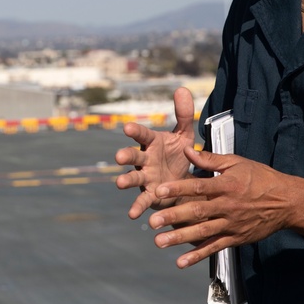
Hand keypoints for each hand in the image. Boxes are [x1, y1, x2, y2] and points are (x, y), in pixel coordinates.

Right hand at [115, 87, 197, 218]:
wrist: (184, 181)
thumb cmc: (179, 154)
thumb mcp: (184, 134)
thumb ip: (183, 114)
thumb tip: (182, 88)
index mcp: (152, 143)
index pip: (143, 135)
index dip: (135, 132)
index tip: (127, 128)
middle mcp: (145, 159)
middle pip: (133, 156)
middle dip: (125, 155)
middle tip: (118, 156)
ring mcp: (145, 177)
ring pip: (133, 178)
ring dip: (126, 180)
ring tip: (120, 184)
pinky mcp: (149, 194)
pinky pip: (141, 201)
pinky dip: (137, 207)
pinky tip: (133, 215)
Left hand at [146, 147, 302, 268]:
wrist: (287, 202)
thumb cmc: (261, 178)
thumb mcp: (238, 163)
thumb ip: (211, 160)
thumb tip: (187, 150)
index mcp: (227, 185)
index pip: (198, 187)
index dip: (178, 189)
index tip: (158, 191)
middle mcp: (228, 206)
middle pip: (197, 212)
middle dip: (174, 217)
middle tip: (152, 221)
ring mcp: (231, 224)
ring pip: (203, 232)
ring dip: (180, 238)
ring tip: (159, 242)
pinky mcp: (235, 238)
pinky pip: (214, 248)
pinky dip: (197, 255)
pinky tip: (180, 261)